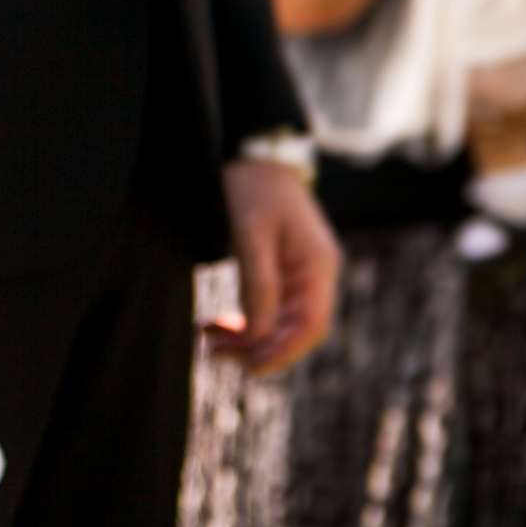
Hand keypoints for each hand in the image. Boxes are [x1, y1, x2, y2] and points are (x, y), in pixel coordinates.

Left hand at [208, 159, 339, 373]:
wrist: (256, 157)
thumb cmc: (254, 189)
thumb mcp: (250, 235)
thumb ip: (257, 285)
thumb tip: (257, 334)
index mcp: (317, 267)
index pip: (311, 326)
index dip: (283, 353)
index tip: (249, 369)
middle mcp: (315, 274)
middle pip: (295, 330)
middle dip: (258, 349)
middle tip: (214, 354)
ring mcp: (300, 273)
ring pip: (279, 322)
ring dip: (247, 337)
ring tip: (208, 340)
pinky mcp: (281, 271)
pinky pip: (268, 307)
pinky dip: (245, 321)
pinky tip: (217, 324)